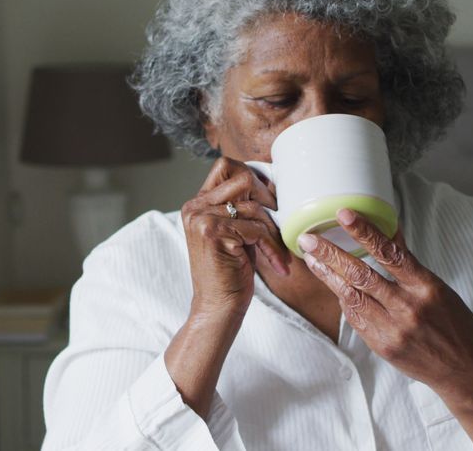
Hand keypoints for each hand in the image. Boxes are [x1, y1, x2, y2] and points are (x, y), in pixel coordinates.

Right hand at [180, 157, 290, 318]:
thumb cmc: (230, 271)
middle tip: (276, 225)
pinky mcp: (213, 233)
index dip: (253, 177)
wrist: (217, 307)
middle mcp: (194, 206)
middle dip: (267, 200)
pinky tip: (277, 265)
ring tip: (278, 252)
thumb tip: (270, 182)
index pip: (226, 165)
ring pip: (253, 207)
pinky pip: (256, 228)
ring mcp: (201, 218)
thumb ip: (241, 206)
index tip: (269, 200)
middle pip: (242, 178)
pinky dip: (271, 247)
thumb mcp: (234, 231)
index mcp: (197, 203)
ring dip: (273, 231)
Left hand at [298, 208, 472, 449]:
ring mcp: (393, 329)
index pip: (390, 253)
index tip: (344, 214)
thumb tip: (389, 233)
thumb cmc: (455, 325)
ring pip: (351, 296)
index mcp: (426, 287)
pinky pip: (356, 318)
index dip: (365, 232)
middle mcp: (408, 308)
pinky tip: (333, 285)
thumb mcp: (439, 288)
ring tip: (311, 259)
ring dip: (328, 275)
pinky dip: (343, 300)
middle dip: (331, 254)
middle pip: (361, 275)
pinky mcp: (382, 347)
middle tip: (309, 239)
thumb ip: (409, 266)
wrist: (466, 371)